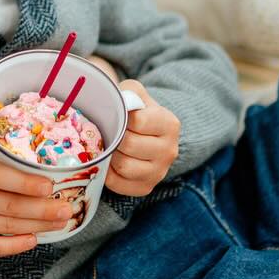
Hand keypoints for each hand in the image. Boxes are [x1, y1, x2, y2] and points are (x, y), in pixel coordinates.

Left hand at [104, 83, 179, 198]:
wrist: (147, 136)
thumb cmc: (137, 112)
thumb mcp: (136, 94)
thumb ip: (128, 91)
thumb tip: (115, 98)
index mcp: (170, 124)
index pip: (139, 122)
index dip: (123, 118)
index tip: (120, 117)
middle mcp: (169, 150)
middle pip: (130, 145)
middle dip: (115, 137)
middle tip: (110, 133)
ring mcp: (159, 172)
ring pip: (124, 166)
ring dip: (111, 156)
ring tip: (110, 147)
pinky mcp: (146, 187)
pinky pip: (119, 183)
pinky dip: (108, 173)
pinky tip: (110, 162)